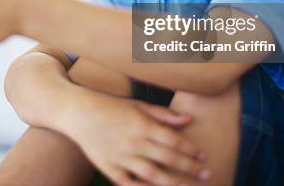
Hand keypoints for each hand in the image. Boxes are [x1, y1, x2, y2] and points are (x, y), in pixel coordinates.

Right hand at [64, 90, 209, 185]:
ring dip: (174, 182)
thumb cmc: (109, 106)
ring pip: (153, 174)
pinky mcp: (108, 168)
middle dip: (190, 167)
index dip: (190, 149)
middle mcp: (134, 141)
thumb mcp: (136, 104)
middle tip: (207, 174)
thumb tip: (189, 119)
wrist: (77, 112)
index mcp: (142, 124)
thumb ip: (163, 114)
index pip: (173, 140)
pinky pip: (129, 184)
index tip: (203, 156)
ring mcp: (121, 156)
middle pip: (168, 158)